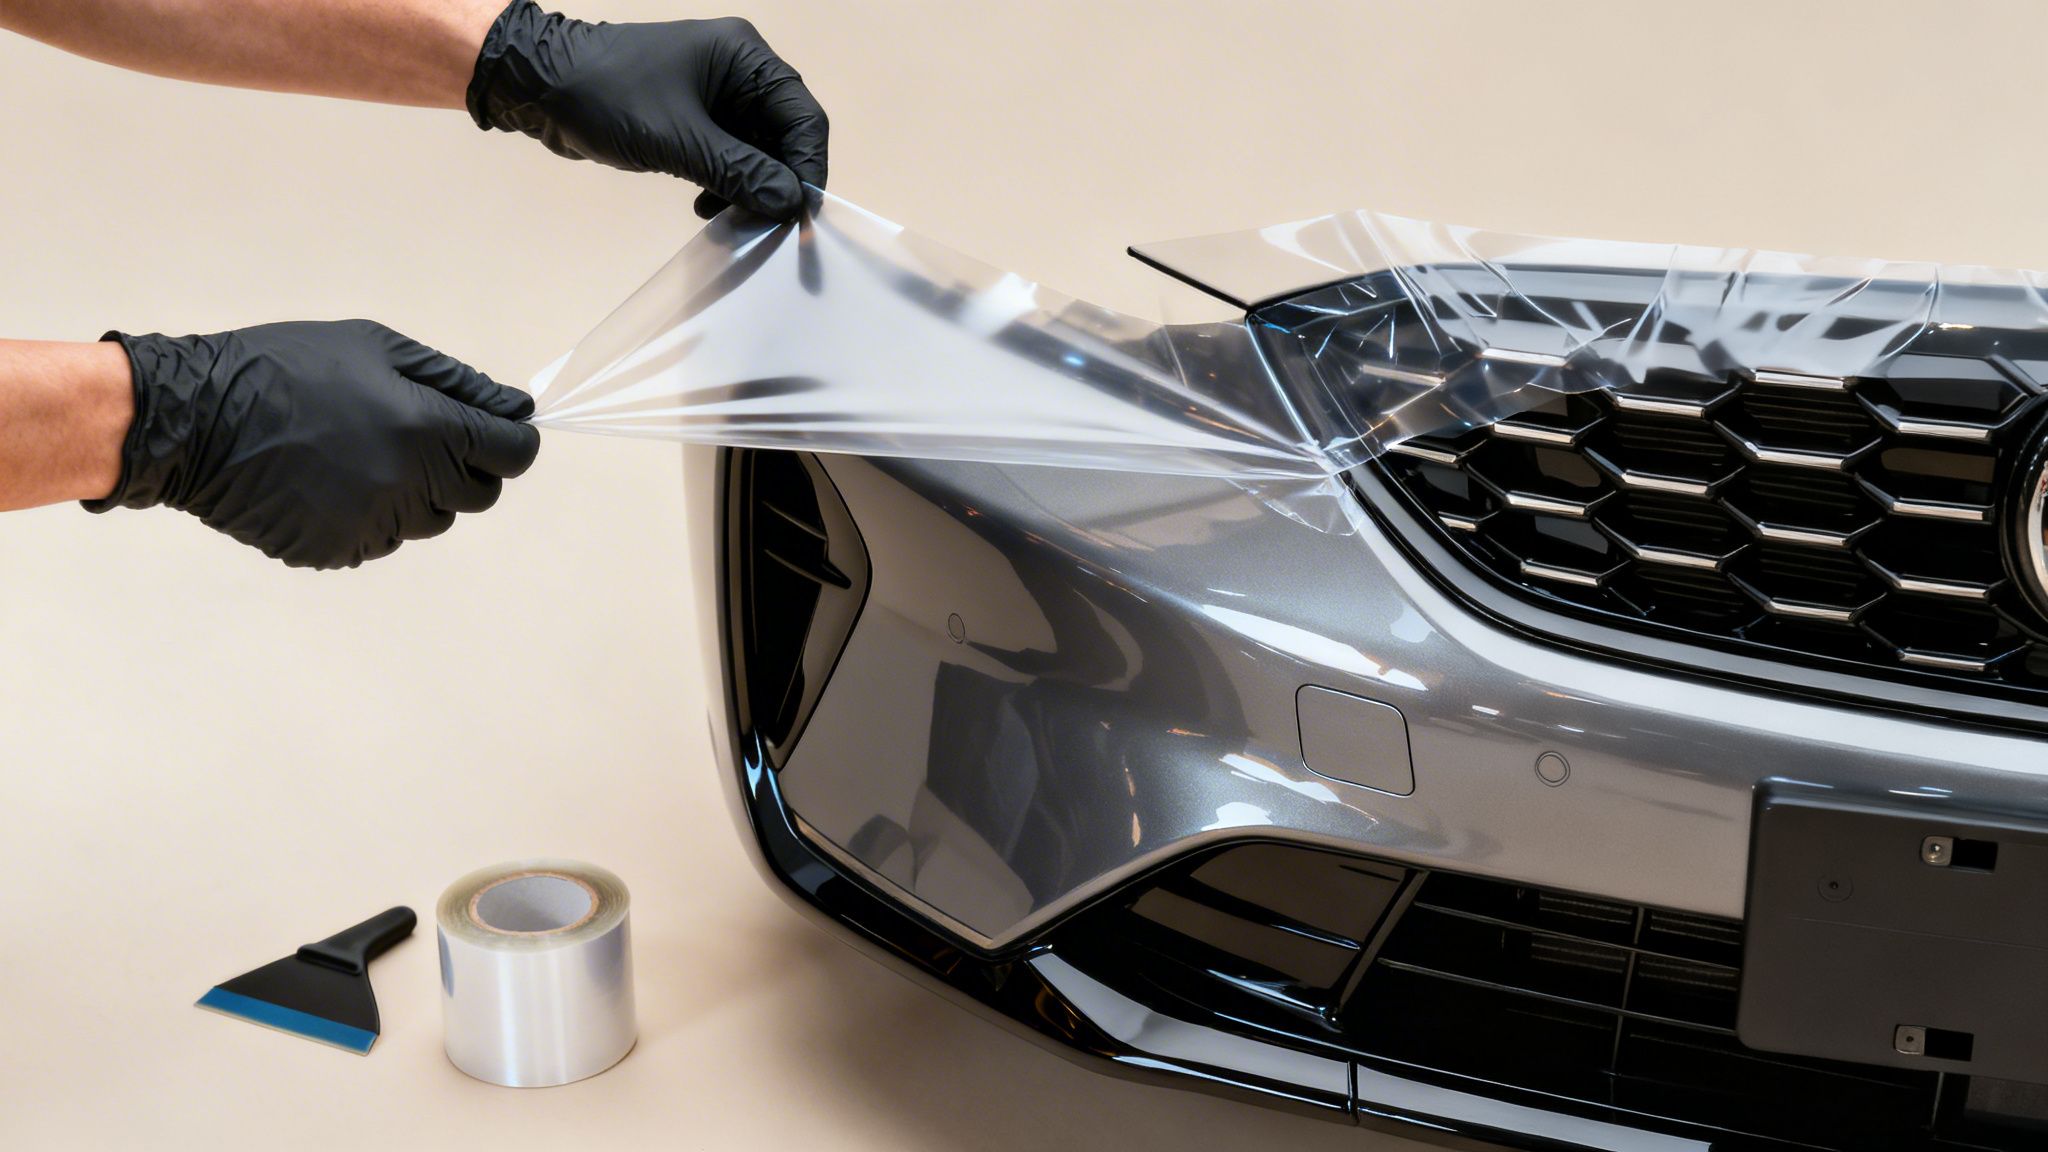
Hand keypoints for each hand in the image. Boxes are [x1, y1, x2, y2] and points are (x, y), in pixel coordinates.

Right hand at [88, 320, 540, 569]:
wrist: (197, 419)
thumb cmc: (289, 366)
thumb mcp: (377, 348)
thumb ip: (458, 383)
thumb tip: (519, 408)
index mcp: (428, 429)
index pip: (513, 454)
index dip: (512, 442)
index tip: (495, 433)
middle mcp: (411, 484)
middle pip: (479, 494)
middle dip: (465, 467)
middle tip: (417, 436)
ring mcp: (374, 524)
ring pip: (432, 520)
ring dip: (418, 493)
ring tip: (362, 453)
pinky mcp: (339, 551)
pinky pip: (382, 538)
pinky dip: (372, 515)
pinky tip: (330, 481)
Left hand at [465, 3, 826, 218]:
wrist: (540, 86)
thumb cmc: (608, 98)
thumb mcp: (679, 140)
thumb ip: (740, 173)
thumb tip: (790, 204)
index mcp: (744, 58)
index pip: (803, 117)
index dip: (808, 167)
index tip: (800, 213)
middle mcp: (739, 72)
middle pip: (784, 137)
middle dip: (776, 183)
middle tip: (763, 223)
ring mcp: (717, 95)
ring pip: (757, 152)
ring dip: (749, 189)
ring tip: (728, 218)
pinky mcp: (695, 117)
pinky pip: (730, 156)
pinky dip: (726, 184)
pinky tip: (706, 206)